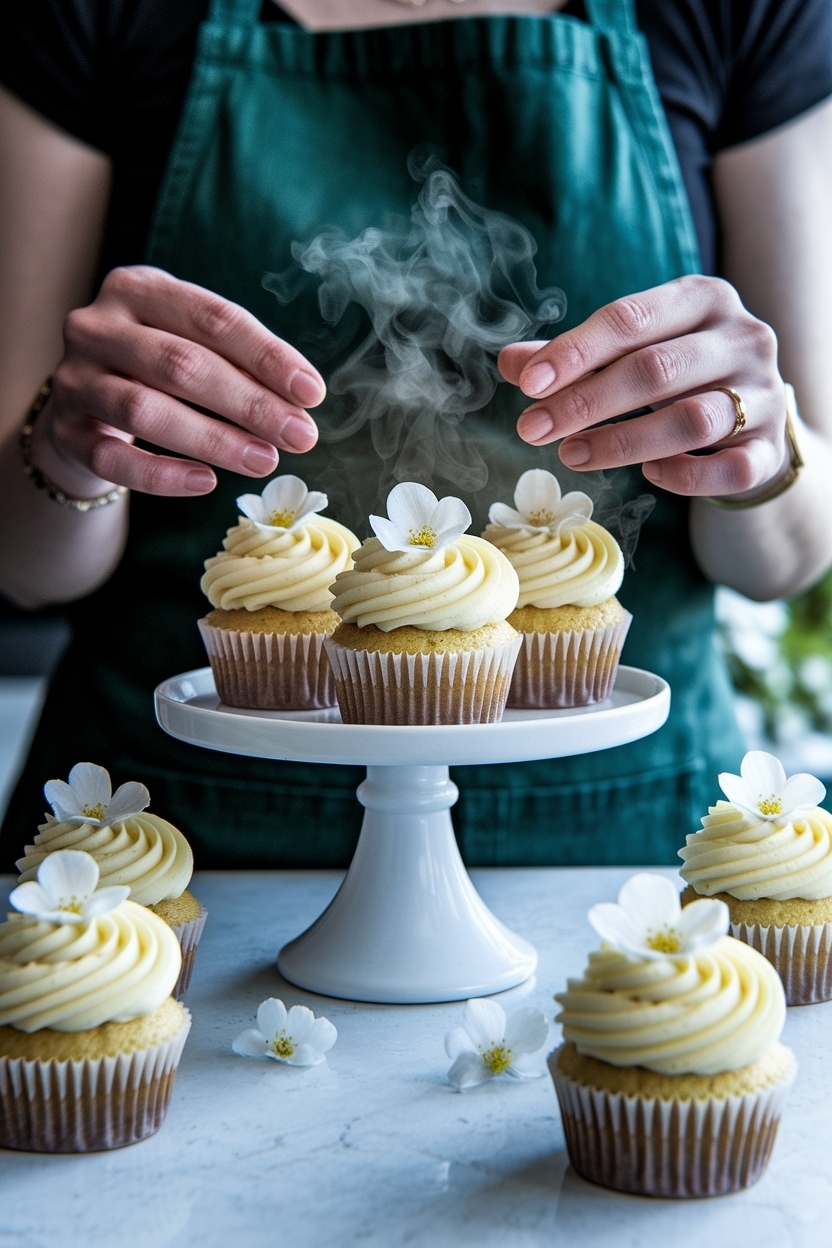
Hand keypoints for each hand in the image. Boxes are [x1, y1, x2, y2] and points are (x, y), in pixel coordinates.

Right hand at [33, 266, 323, 496]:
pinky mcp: (66, 431)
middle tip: (300, 435)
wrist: (84, 406)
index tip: (312, 393)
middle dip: (249, 403)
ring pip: (146, 410)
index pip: (213, 318)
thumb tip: (301, 400)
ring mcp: (74, 379)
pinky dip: (163, 474)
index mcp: (137, 288)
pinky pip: (115, 460)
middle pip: (181, 363)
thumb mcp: (191, 344)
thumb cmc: (155, 369)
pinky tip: (206, 482)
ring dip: (214, 439)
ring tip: (264, 461)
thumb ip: (239, 362)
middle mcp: (97, 326)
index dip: (267, 356)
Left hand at [499, 276, 786, 496]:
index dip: (575, 351)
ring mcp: (764, 394)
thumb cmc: (679, 376)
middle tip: (532, 430)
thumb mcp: (630, 353)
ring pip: (691, 419)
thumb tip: (510, 362)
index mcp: (702, 299)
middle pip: (656, 368)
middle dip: (585, 402)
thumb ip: (575, 357)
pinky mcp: (771, 447)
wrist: (756, 419)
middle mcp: (741, 339)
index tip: (528, 385)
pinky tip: (649, 474)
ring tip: (571, 455)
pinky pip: (727, 468)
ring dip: (622, 443)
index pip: (631, 318)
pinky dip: (682, 475)